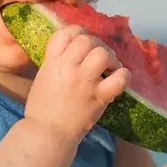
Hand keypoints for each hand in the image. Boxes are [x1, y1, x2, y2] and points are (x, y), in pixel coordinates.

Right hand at [25, 25, 130, 143]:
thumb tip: (73, 50)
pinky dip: (123, 75)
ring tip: (110, 66)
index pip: (66, 32)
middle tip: (99, 56)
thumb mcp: (43, 77)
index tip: (82, 42)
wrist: (48, 134)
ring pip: (102, 53)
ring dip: (109, 56)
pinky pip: (119, 79)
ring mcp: (84, 82)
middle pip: (86, 40)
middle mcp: (68, 68)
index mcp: (52, 62)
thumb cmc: (42, 108)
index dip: (77, 32)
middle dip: (96, 44)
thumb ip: (56, 62)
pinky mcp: (99, 97)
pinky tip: (120, 78)